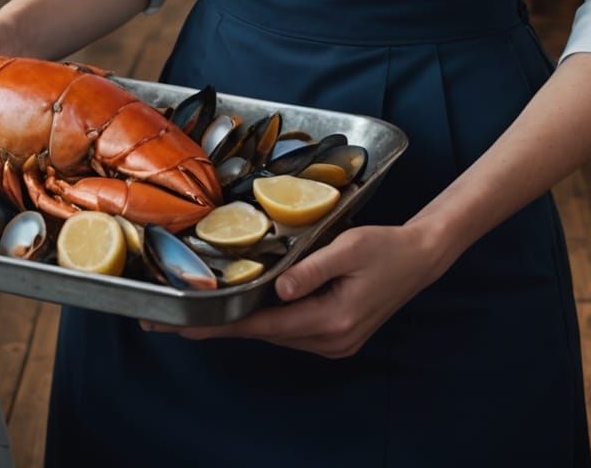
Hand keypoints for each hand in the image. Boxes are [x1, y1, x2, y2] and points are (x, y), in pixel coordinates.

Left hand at [142, 222, 442, 357]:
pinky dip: (265, 318)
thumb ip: (312, 267)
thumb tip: (280, 288)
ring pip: (274, 332)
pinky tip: (245, 306)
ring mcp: (333, 343)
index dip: (216, 325)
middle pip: (261, 333)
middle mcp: (328, 342)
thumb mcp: (349, 248)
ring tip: (197, 312)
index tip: (179, 326)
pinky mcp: (336, 335)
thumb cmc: (385, 246)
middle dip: (217, 324)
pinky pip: (290, 328)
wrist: (421, 259)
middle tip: (169, 319)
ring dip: (240, 321)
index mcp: (329, 322)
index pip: (259, 326)